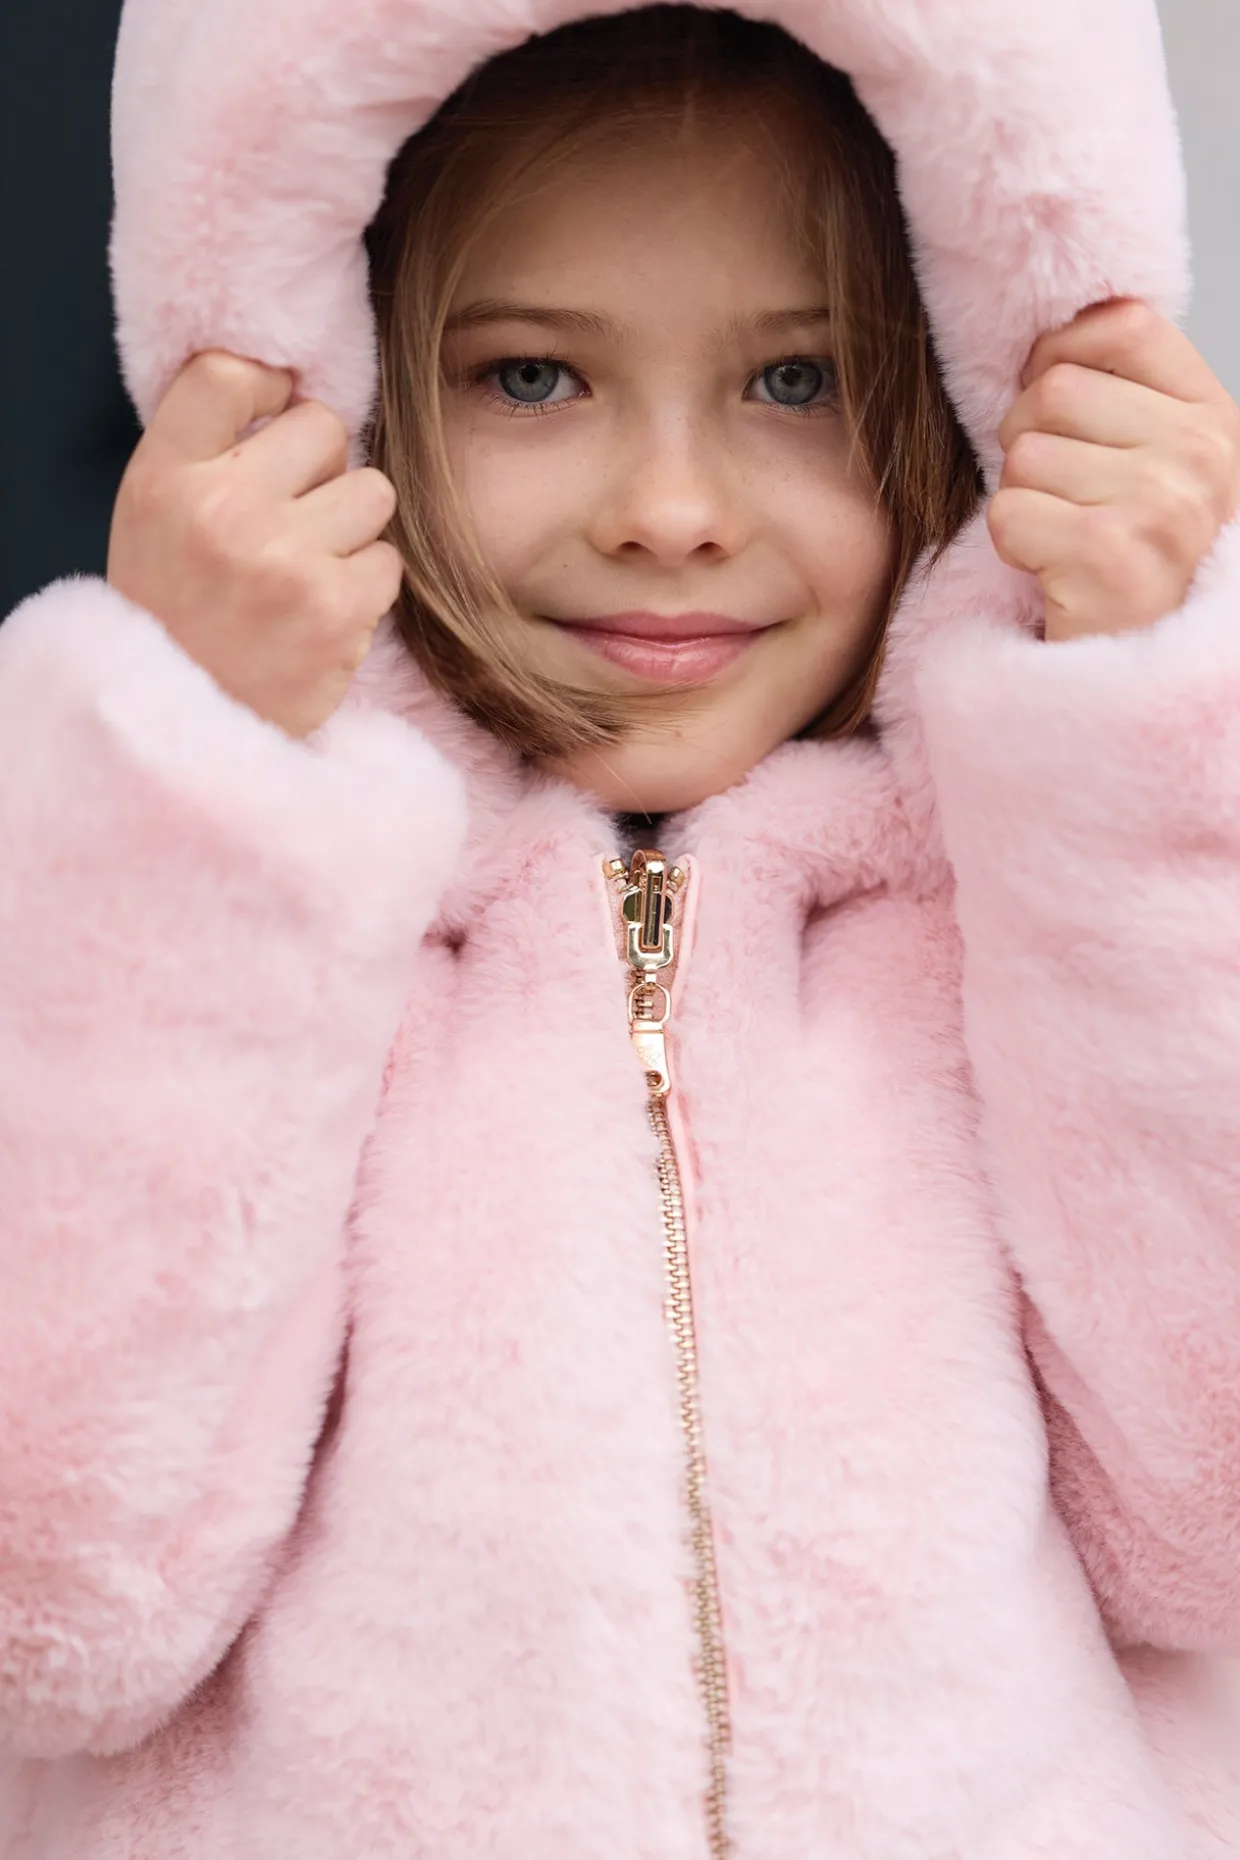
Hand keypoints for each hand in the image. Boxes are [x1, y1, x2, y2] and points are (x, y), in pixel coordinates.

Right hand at [107, 351, 403, 736]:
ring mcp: (284, 561)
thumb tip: (285, 381)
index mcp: (164, 478)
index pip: (225, 374)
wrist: (183, 727)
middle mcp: (223, 510)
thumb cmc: (175, 611)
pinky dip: (364, 586)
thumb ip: (203, 446)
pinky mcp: (336, 612)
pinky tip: (322, 611)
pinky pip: (387, 561)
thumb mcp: (153, 515)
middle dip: (320, 470)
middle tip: (290, 519)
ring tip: (307, 568)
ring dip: (351, 527)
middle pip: (323, 427)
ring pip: (371, 491)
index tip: (270, 421)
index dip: (266, 389)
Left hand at [989, 300, 1239, 640]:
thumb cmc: (1142, 576)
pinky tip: (1052, 574)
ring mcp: (1163, 505)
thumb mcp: (1166, 476)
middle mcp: (1203, 456)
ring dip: (1020, 501)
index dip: (1061, 356)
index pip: (1124, 326)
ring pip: (1024, 455)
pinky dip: (1011, 546)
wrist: (1150, 685)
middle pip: (1055, 390)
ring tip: (1061, 543)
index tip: (1053, 411)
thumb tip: (1048, 341)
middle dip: (1028, 441)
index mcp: (1219, 424)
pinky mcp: (1110, 556)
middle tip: (1054, 500)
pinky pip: (1008, 513)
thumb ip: (1130, 406)